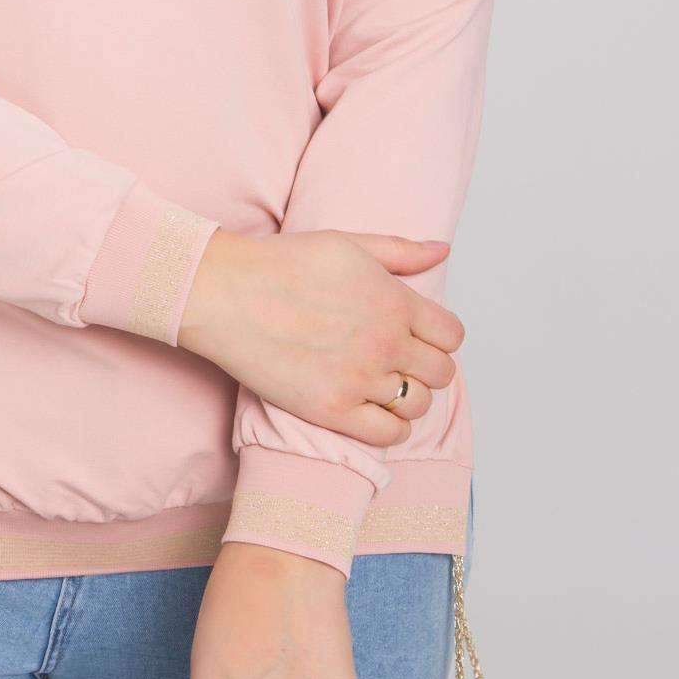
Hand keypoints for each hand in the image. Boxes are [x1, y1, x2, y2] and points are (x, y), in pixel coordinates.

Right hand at [178, 227, 463, 446]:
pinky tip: (369, 408)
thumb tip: (442, 250)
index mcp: (395, 301)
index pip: (452, 335)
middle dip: (426, 367)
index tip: (417, 336)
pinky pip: (390, 435)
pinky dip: (389, 427)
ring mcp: (361, 379)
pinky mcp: (334, 410)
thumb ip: (400, 250)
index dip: (438, 336)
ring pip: (419, 405)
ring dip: (408, 397)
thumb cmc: (281, 264)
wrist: (227, 295)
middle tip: (399, 361)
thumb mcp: (346, 244)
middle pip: (442, 373)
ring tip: (382, 385)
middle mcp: (386, 342)